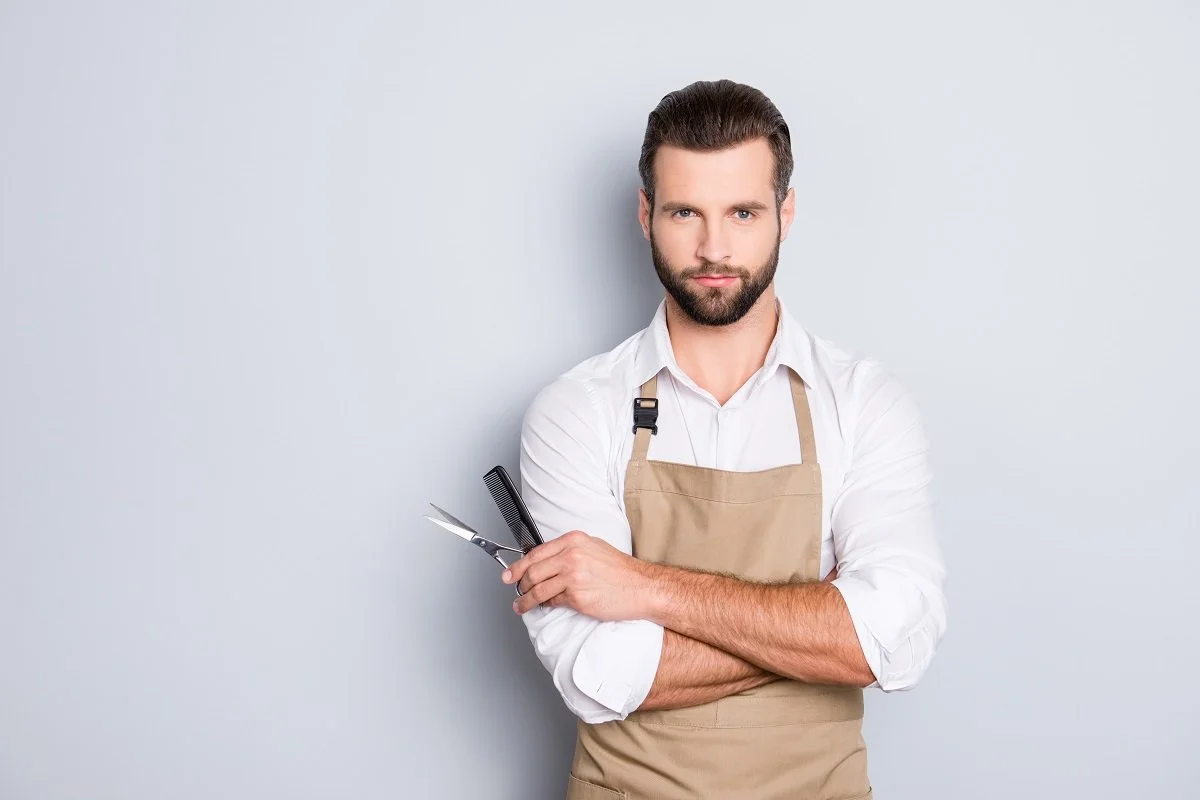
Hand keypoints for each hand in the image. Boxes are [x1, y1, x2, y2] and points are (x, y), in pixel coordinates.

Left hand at [502, 531, 655, 619]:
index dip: (517, 566)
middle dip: (519, 584)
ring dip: (526, 601)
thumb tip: (545, 561)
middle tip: (515, 591)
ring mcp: (574, 577)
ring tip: (521, 606)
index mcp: (574, 541)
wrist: (642, 587)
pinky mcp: (578, 598)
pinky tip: (544, 608)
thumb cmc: (620, 570)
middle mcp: (571, 556)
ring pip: (538, 590)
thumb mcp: (593, 548)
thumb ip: (569, 550)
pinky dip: (545, 606)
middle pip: (532, 572)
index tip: (509, 574)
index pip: (535, 553)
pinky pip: (553, 603)